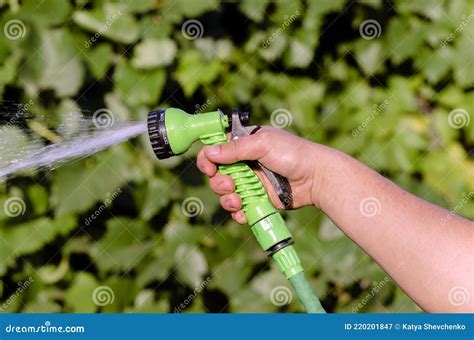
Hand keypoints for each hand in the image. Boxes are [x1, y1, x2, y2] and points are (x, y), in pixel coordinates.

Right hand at [197, 126, 326, 223]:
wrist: (316, 178)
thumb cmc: (293, 154)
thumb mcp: (263, 144)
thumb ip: (235, 149)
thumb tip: (209, 152)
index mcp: (244, 143)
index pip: (216, 149)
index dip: (208, 157)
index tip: (209, 167)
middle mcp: (245, 162)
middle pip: (217, 174)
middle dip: (219, 182)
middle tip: (230, 184)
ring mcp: (251, 182)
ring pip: (226, 193)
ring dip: (227, 199)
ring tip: (238, 201)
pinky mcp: (258, 199)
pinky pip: (239, 208)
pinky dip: (238, 212)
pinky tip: (243, 212)